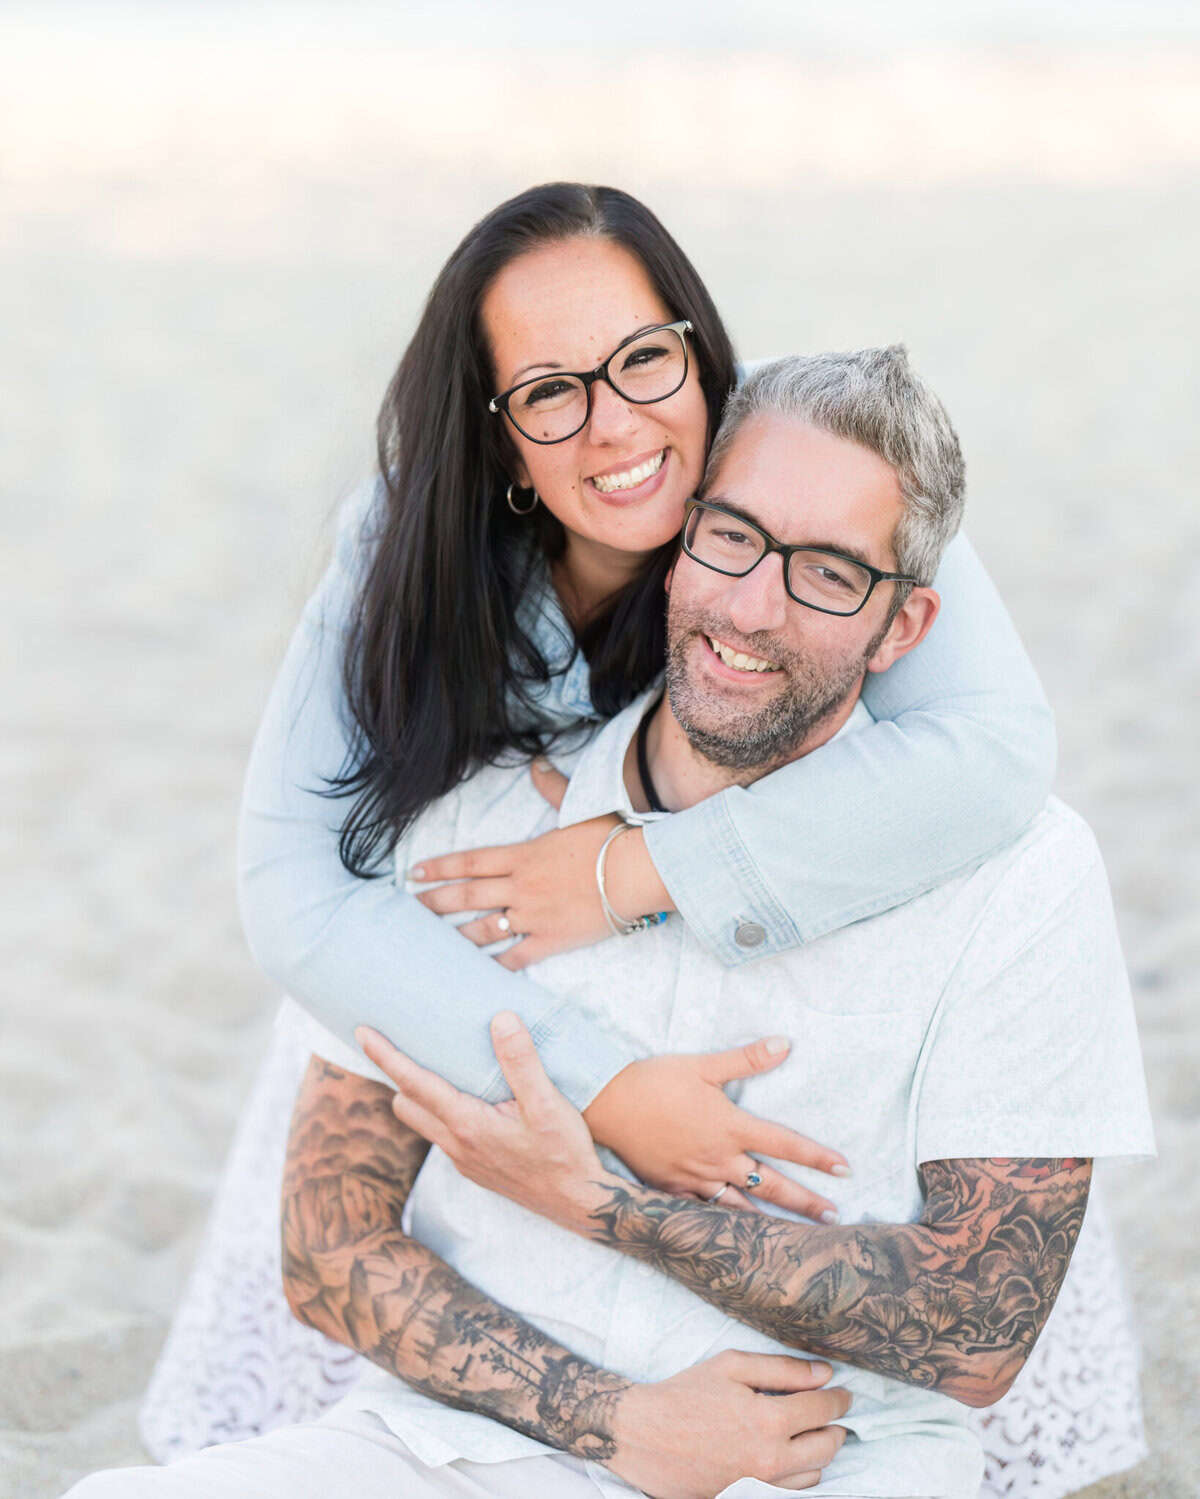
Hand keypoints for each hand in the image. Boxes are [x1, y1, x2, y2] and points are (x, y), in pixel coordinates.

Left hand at [356, 1012, 610, 1234]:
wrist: (578, 1203)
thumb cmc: (563, 1152)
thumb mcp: (547, 1103)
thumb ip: (520, 1061)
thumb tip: (500, 1018)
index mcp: (466, 1124)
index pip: (413, 1083)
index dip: (386, 1056)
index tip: (362, 1031)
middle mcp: (456, 1144)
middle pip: (406, 1104)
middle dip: (394, 1074)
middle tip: (393, 1042)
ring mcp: (464, 1160)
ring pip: (423, 1121)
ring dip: (416, 1094)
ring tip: (429, 1065)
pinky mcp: (476, 1168)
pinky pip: (443, 1134)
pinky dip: (439, 1111)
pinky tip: (465, 1098)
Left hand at [408, 762, 670, 969]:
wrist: (637, 873)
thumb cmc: (612, 840)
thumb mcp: (580, 809)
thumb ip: (552, 788)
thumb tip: (537, 763)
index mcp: (524, 855)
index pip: (471, 861)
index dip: (440, 867)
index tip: (416, 873)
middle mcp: (521, 887)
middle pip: (468, 896)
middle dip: (436, 902)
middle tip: (411, 908)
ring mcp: (533, 916)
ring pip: (483, 929)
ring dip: (455, 936)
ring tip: (433, 942)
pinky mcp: (551, 940)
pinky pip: (515, 956)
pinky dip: (494, 964)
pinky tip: (476, 971)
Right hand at [584, 1046, 848, 1222]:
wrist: (605, 1105)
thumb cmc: (653, 1080)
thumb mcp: (701, 1065)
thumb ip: (746, 1059)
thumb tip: (785, 1044)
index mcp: (730, 1125)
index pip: (786, 1143)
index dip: (818, 1157)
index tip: (845, 1169)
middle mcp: (719, 1158)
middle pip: (772, 1184)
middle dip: (805, 1202)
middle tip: (833, 1218)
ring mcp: (696, 1178)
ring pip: (742, 1206)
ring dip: (772, 1221)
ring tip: (795, 1237)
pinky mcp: (672, 1190)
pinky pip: (706, 1213)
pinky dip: (726, 1226)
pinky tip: (737, 1236)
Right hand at [609, 1350, 849, 1498]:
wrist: (644, 1436)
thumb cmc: (686, 1394)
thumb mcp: (732, 1366)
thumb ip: (782, 1369)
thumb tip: (824, 1373)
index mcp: (769, 1420)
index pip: (823, 1408)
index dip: (840, 1398)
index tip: (844, 1392)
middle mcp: (770, 1460)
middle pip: (827, 1447)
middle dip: (837, 1427)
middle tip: (835, 1413)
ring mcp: (759, 1486)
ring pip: (814, 1475)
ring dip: (820, 1453)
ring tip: (812, 1433)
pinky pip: (790, 1493)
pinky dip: (799, 1475)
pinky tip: (790, 1457)